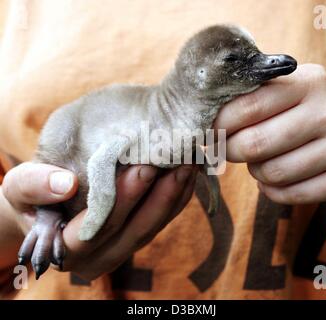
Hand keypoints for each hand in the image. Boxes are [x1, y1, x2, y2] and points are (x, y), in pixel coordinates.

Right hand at [2, 162, 196, 279]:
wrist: (49, 205)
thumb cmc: (34, 194)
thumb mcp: (20, 186)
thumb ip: (33, 186)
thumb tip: (65, 184)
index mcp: (69, 249)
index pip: (102, 225)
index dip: (126, 197)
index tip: (145, 167)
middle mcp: (100, 256)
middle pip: (137, 229)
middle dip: (160, 194)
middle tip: (178, 161)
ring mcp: (122, 249)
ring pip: (155, 226)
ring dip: (175, 195)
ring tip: (190, 163)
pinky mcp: (137, 237)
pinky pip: (162, 221)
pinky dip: (177, 197)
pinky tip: (188, 174)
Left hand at [215, 64, 325, 203]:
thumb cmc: (308, 107)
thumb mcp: (288, 89)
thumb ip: (253, 97)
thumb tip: (205, 118)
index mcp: (307, 83)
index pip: (246, 108)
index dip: (218, 125)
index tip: (208, 132)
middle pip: (254, 144)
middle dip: (229, 150)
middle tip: (226, 148)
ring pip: (271, 173)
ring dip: (255, 171)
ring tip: (260, 160)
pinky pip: (290, 194)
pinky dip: (272, 190)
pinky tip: (274, 179)